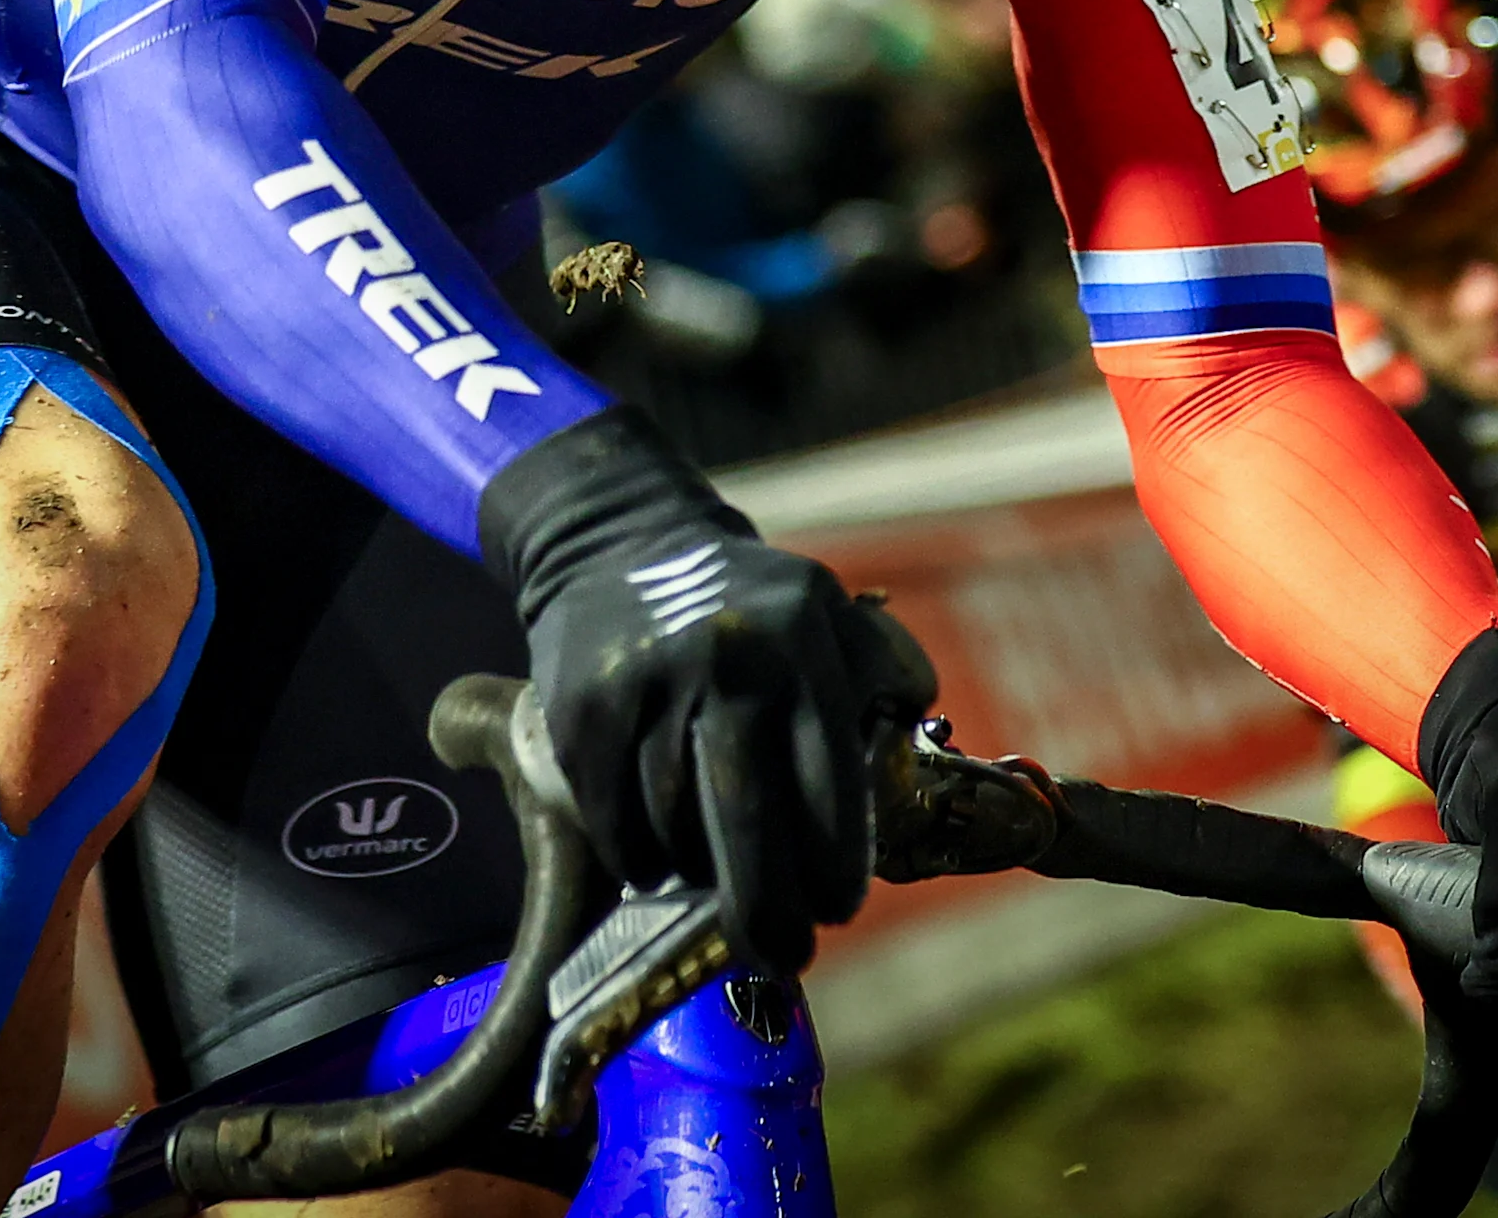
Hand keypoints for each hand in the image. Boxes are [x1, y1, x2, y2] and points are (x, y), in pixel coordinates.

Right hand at [483, 414, 936, 975]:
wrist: (616, 540)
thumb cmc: (743, 600)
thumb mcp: (824, 607)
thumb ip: (881, 672)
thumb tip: (915, 744)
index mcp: (798, 644)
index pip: (825, 781)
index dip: (833, 862)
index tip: (836, 910)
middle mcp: (724, 662)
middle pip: (745, 823)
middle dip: (767, 910)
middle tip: (783, 957)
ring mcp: (645, 685)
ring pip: (675, 829)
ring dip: (698, 877)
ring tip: (714, 881)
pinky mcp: (581, 710)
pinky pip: (615, 821)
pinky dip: (638, 857)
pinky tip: (657, 858)